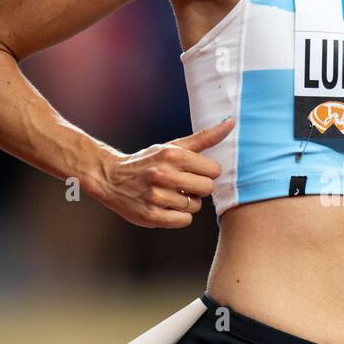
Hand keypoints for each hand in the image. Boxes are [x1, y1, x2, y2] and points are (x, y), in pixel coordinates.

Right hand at [97, 117, 235, 227]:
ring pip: (195, 207)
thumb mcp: (173, 146)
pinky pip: (184, 221)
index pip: (214, 170)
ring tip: (170, 195)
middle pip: (207, 189)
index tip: (192, 172)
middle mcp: (164, 175)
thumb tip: (232, 122)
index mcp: (173, 155)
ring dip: (187, 203)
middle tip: (183, 185)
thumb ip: (205, 137)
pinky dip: (179, 216)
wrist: (111, 178)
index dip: (206, 173)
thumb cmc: (149, 162)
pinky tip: (166, 207)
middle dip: (198, 188)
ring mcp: (157, 197)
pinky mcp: (152, 216)